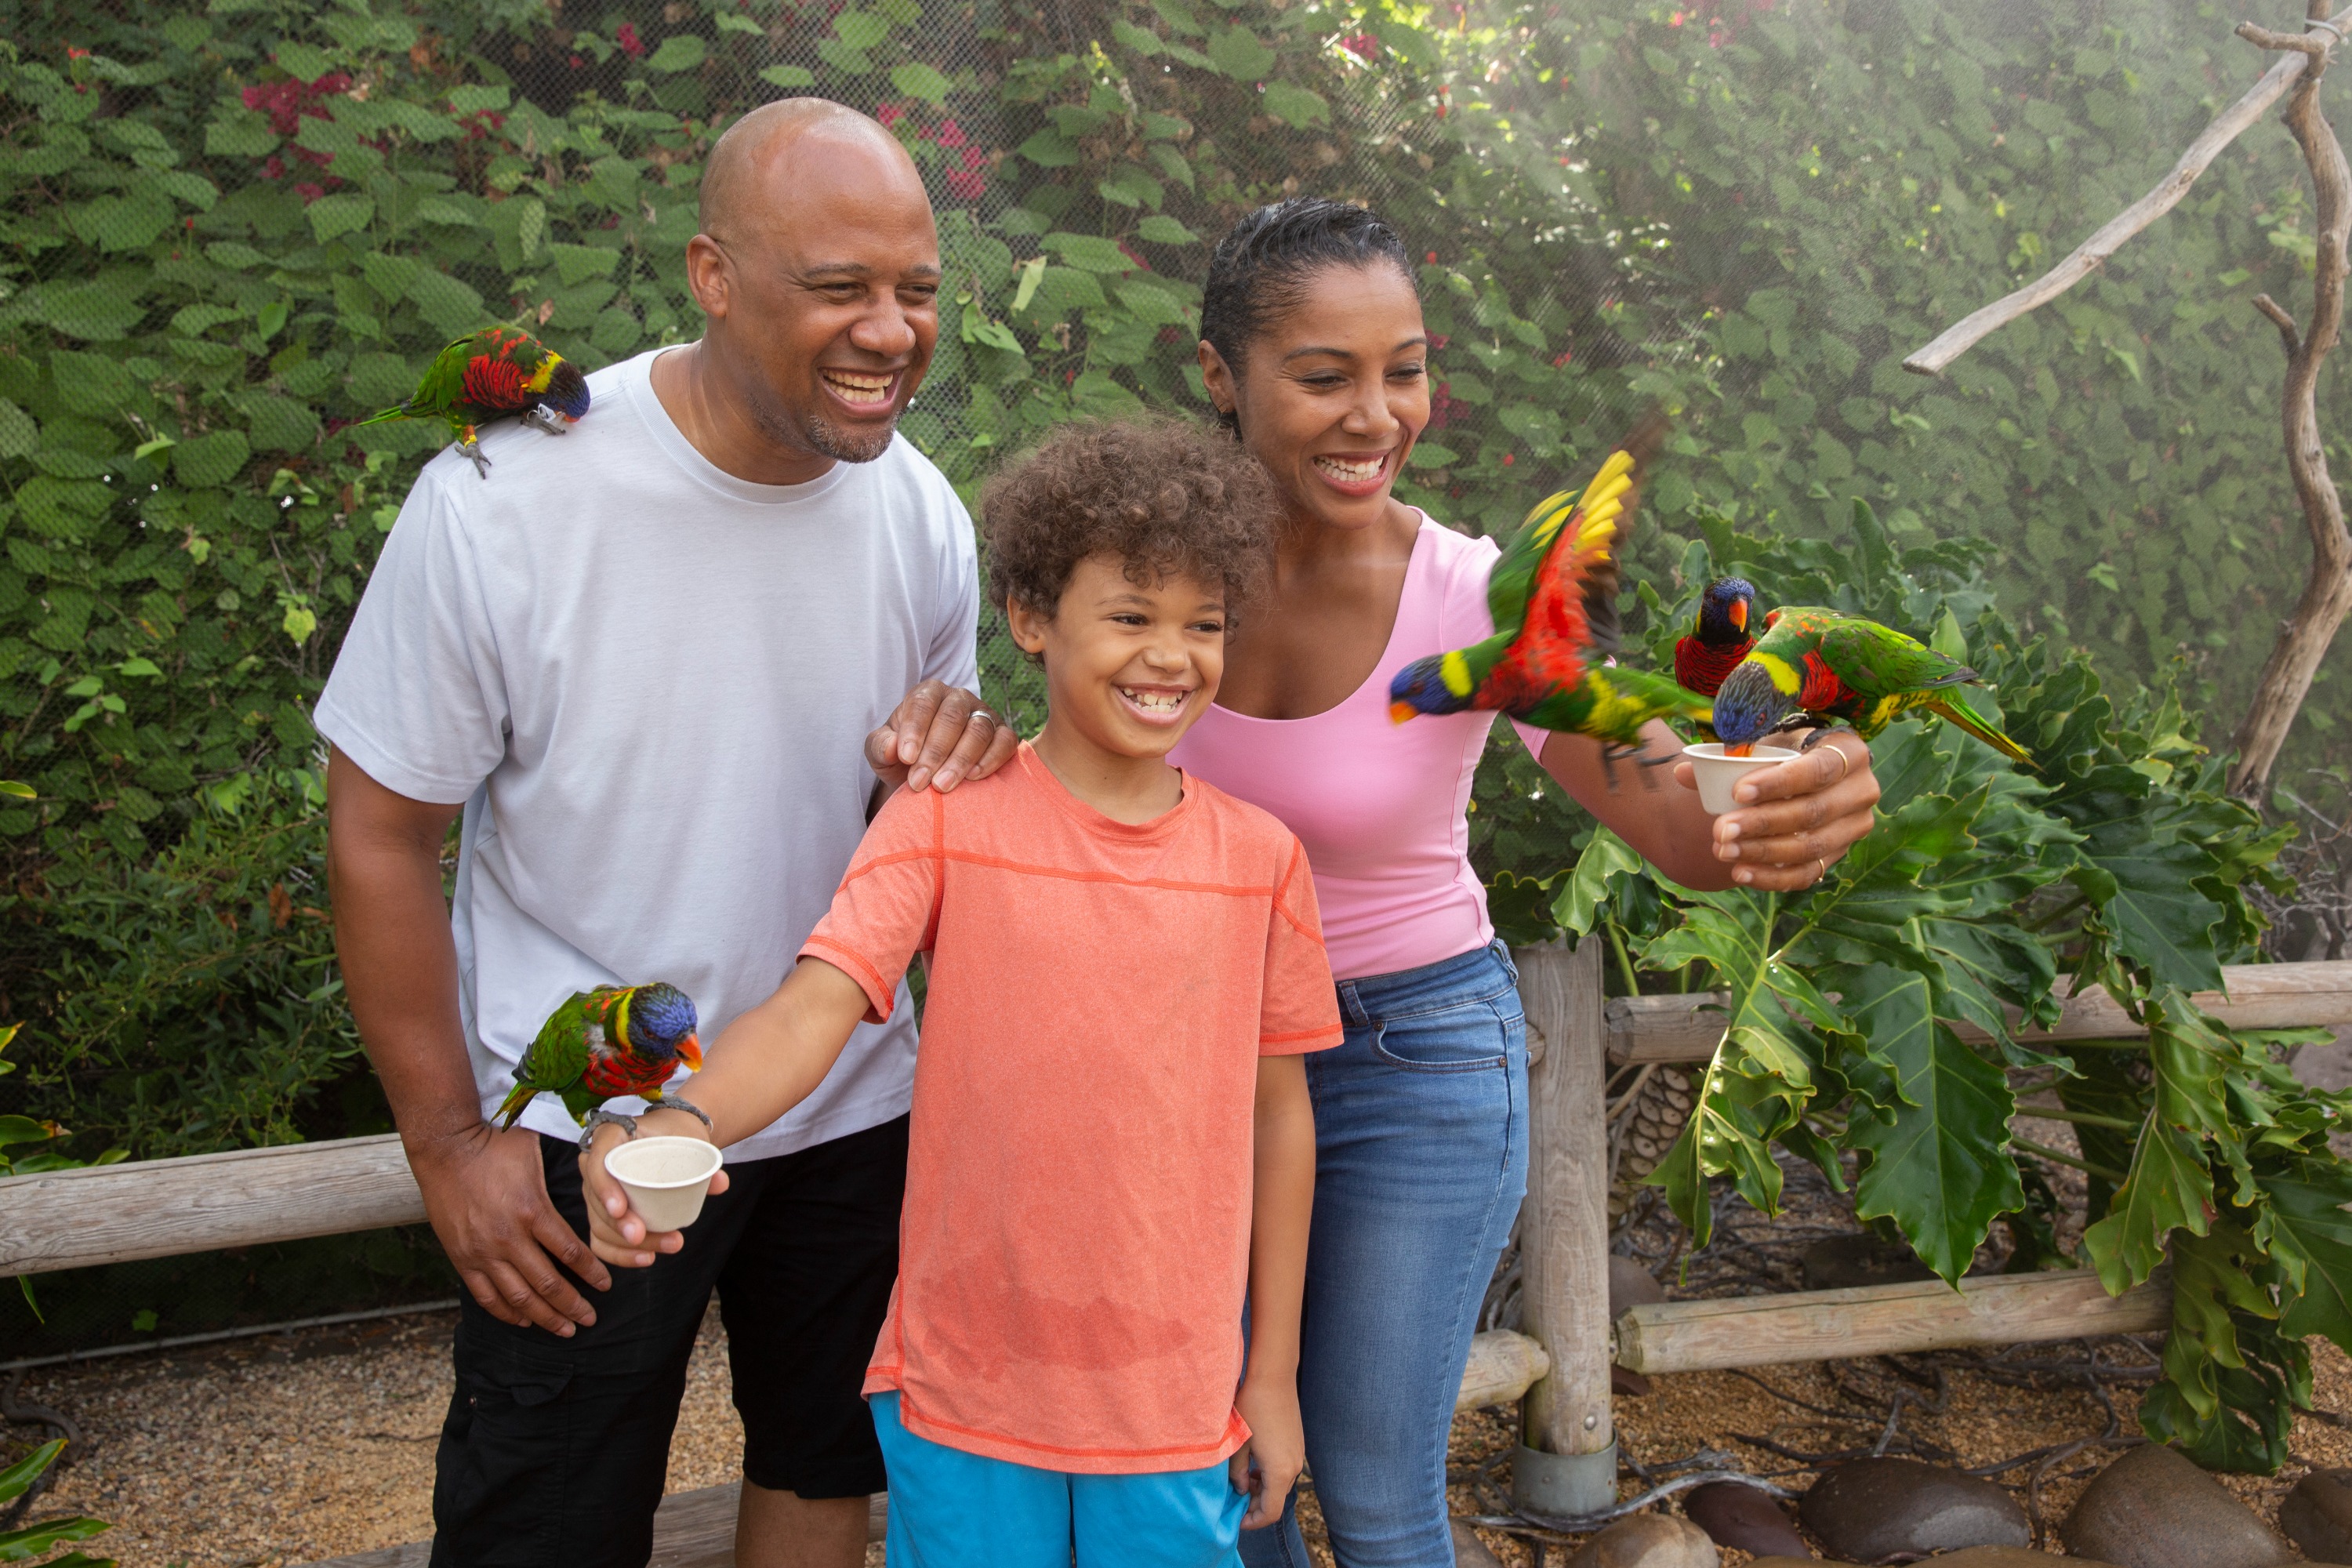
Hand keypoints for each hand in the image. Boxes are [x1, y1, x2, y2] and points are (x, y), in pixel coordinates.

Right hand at [409, 1122, 610, 1336]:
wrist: (445, 1148)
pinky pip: (486, 1295)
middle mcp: (508, 1237)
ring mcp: (483, 1251)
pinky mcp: (461, 1257)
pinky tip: (524, 1320)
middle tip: (590, 1319)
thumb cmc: (494, 1146)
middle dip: (573, 1306)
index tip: (606, 1286)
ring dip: (544, 1317)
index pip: (571, 1253)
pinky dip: (506, 1312)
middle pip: (548, 1283)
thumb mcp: (537, 1155)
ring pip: (518, 1296)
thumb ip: (562, 1174)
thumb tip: (596, 1178)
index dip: (592, 1273)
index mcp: (533, 1210)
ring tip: (565, 1329)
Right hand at [579, 1111, 728, 1267]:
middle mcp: (595, 1163)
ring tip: (666, 1245)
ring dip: (628, 1244)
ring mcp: (595, 1191)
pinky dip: (621, 1254)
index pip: (597, 1161)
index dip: (604, 1186)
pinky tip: (647, 1258)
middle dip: (618, 1224)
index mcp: (610, 1136)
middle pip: (596, 1200)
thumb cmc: (676, 1135)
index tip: (620, 1209)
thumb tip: (721, 1182)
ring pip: (600, 1224)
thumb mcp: (690, 1139)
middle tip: (640, 1236)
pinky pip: (601, 1240)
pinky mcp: (602, 1213)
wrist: (673, 1139)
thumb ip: (705, 1162)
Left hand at [864, 680, 1017, 793]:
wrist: (930, 778)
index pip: (923, 704)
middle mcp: (958, 698)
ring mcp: (984, 715)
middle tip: (920, 782)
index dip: (914, 730)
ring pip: (978, 730)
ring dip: (960, 759)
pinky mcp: (1004, 735)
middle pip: (952, 717)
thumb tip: (894, 747)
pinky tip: (973, 777)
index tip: (906, 758)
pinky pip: (1005, 742)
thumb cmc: (905, 760)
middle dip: (935, 752)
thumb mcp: (881, 754)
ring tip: (942, 786)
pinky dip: (991, 759)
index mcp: (928, 693)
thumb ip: (880, 746)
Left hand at [1229, 1373, 1304, 1530]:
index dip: (1253, 1521)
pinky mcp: (1297, 1444)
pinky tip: (1254, 1465)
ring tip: (1241, 1482)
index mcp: (1279, 1471)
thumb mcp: (1238, 1444)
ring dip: (1263, 1490)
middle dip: (1255, 1505)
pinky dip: (1270, 1476)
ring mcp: (1298, 1455)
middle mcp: (1293, 1467)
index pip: (1270, 1512)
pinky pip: (1284, 1470)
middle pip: (1276, 1500)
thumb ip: (1238, 1472)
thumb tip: (1241, 1489)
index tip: (1237, 1520)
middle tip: (1234, 1500)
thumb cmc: (1252, 1408)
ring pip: (1281, 1485)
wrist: (1274, 1377)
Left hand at [1674, 730, 1880, 890]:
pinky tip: (1741, 872)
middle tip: (1720, 830)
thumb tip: (1683, 773)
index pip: (1817, 770)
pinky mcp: (1840, 855)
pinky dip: (1773, 877)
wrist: (1811, 772)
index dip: (1778, 784)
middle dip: (1762, 825)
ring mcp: (1855, 828)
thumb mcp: (1767, 743)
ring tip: (1723, 851)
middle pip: (1812, 814)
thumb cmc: (1787, 751)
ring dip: (1762, 853)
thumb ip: (1729, 756)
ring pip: (1811, 848)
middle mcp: (1862, 791)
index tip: (1737, 792)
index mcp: (1850, 752)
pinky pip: (1809, 874)